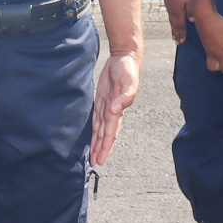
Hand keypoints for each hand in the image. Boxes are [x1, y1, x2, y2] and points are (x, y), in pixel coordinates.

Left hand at [89, 51, 141, 167]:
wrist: (124, 58)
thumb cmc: (128, 70)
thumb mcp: (129, 81)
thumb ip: (125, 96)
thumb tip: (115, 110)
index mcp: (118, 110)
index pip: (110, 133)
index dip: (106, 147)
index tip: (102, 159)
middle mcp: (112, 112)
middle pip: (105, 136)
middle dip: (100, 150)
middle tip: (95, 164)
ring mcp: (106, 107)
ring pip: (100, 130)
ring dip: (97, 144)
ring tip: (93, 157)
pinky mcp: (101, 101)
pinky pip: (96, 119)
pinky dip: (94, 131)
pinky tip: (92, 139)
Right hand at [162, 0, 190, 43]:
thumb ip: (191, 10)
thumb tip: (193, 20)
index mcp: (179, 13)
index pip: (181, 26)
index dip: (182, 34)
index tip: (182, 41)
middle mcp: (173, 13)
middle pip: (175, 26)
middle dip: (177, 35)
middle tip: (178, 43)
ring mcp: (169, 8)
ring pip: (172, 22)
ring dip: (173, 30)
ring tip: (173, 37)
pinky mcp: (168, 4)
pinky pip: (170, 17)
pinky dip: (171, 23)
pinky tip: (172, 23)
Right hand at [195, 8, 222, 74]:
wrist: (205, 16)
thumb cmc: (219, 27)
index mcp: (220, 54)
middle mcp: (211, 53)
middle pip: (213, 68)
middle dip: (221, 67)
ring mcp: (207, 47)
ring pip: (211, 59)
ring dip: (219, 59)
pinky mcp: (205, 41)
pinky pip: (210, 51)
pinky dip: (216, 51)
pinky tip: (221, 43)